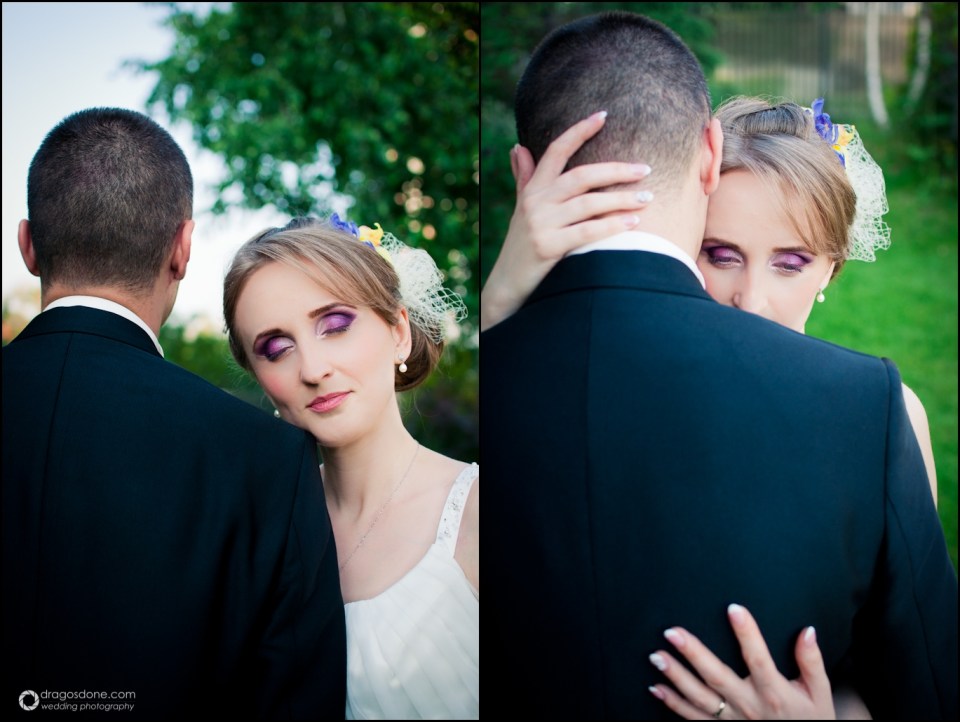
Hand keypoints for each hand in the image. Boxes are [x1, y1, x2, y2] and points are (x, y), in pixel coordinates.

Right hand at [480, 111, 652, 330]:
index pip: (556, 151)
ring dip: (621, 199)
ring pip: (588, 203)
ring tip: (648, 198)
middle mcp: (536, 202)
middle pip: (581, 175)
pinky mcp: (548, 246)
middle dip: (616, 170)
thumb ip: (524, 178)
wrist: (507, 285)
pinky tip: (633, 223)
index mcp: (533, 189)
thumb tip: (518, 148)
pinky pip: (587, 231)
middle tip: (645, 169)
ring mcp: (541, 224)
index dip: (579, 131)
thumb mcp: (522, 209)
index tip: (603, 115)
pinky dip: (612, 226)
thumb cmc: (522, 245)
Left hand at [648, 604, 835, 719]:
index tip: (734, 608)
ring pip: (699, 698)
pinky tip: (656, 688)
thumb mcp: (820, 693)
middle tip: (671, 632)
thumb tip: (807, 631)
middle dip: (693, 653)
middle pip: (717, 677)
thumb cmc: (811, 719)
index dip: (747, 633)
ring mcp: (733, 720)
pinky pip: (694, 718)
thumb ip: (812, 662)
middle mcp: (750, 705)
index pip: (758, 658)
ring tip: (656, 656)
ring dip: (676, 677)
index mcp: (774, 692)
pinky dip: (674, 704)